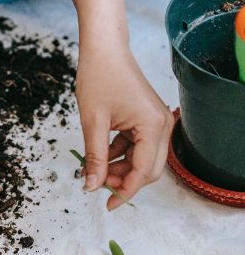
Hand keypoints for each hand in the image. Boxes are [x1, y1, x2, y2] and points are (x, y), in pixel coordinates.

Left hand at [76, 41, 172, 209]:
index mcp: (153, 125)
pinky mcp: (147, 120)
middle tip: (97, 187)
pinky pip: (136, 147)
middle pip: (148, 169)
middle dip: (123, 181)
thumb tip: (92, 186)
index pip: (144, 171)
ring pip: (142, 160)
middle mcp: (162, 125)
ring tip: (93, 170)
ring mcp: (156, 122)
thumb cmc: (98, 78)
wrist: (103, 49)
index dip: (125, 191)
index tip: (107, 205)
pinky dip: (119, 155)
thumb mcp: (92, 122)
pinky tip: (100, 156)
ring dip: (120, 169)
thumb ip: (94, 157)